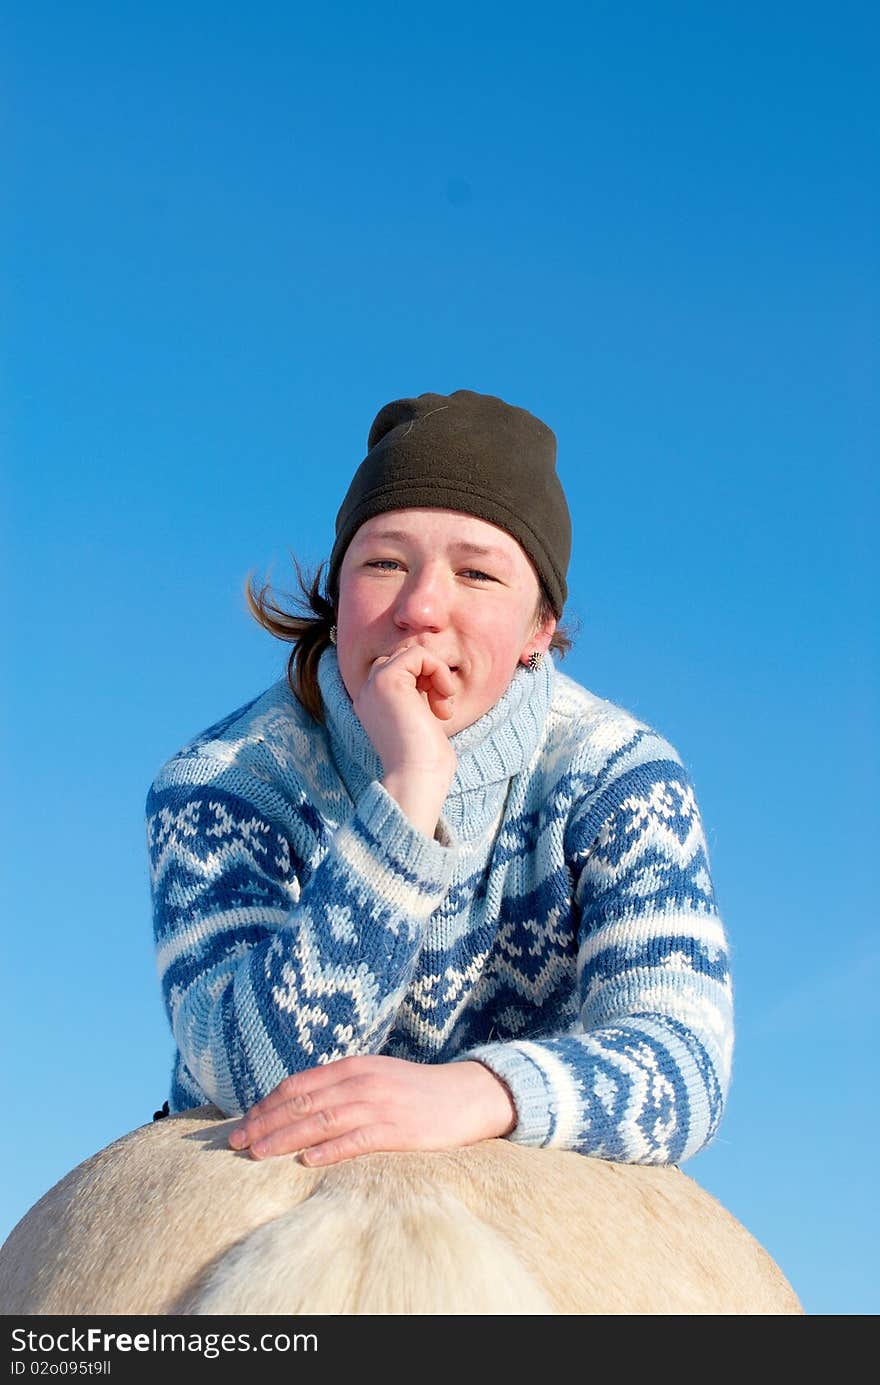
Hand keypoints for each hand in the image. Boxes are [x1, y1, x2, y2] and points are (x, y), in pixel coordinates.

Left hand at [227, 1055, 516, 1164]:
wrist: (466, 1095)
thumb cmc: (415, 1091)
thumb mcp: (375, 1077)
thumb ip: (340, 1087)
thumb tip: (298, 1106)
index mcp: (353, 1067)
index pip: (297, 1085)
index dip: (266, 1105)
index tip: (242, 1124)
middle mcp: (361, 1082)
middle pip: (301, 1103)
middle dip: (264, 1123)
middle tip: (235, 1143)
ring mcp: (379, 1105)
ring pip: (320, 1121)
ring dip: (285, 1138)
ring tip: (257, 1154)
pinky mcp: (397, 1129)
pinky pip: (355, 1140)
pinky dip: (328, 1150)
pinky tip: (306, 1162)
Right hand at [353, 643, 458, 782]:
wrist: (417, 776)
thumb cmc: (426, 759)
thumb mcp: (420, 720)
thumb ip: (418, 695)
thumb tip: (434, 671)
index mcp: (371, 704)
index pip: (398, 670)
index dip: (424, 682)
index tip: (438, 711)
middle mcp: (367, 692)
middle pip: (403, 659)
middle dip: (430, 675)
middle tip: (441, 707)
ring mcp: (374, 685)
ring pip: (411, 653)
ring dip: (436, 673)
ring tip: (443, 703)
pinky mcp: (387, 680)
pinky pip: (419, 654)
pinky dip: (438, 670)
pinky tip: (443, 696)